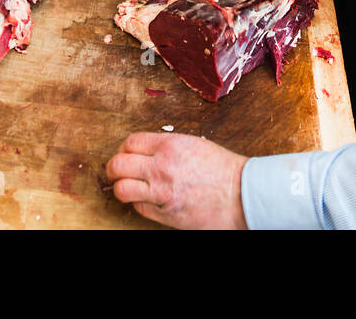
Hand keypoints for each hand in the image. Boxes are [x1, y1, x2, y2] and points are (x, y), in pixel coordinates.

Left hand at [105, 132, 248, 228]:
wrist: (242, 194)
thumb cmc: (223, 169)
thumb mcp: (193, 144)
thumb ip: (166, 147)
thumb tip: (144, 151)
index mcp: (169, 146)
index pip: (130, 142)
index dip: (123, 149)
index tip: (126, 154)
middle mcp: (162, 167)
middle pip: (118, 165)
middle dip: (113, 168)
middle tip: (116, 171)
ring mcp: (162, 193)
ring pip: (122, 189)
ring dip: (122, 188)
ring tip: (127, 187)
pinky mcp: (166, 214)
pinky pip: (139, 209)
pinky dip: (139, 204)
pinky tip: (148, 200)